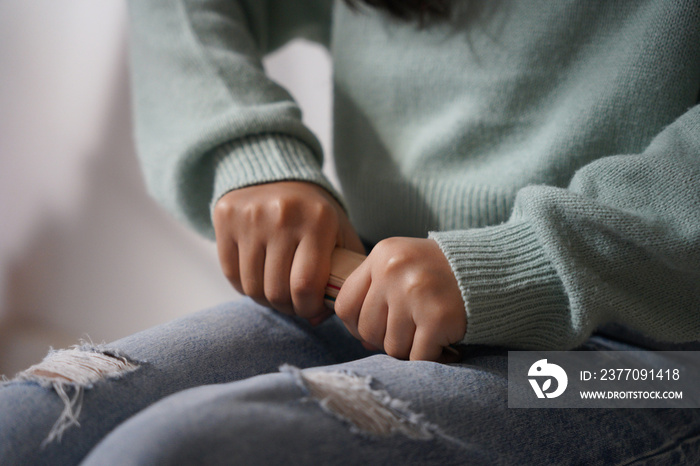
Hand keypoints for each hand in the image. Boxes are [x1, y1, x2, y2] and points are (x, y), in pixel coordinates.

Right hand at [213, 181, 363, 320]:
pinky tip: (258, 277)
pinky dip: (245, 286)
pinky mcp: (225, 218)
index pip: (306, 286)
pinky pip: (231, 274)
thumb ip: (343, 275)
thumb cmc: (314, 213)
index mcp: (318, 220)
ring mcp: (250, 216)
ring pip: (252, 288)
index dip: (307, 308)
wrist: (275, 172)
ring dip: (266, 300)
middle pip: (277, 291)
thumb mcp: (340, 234)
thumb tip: (318, 317)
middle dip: (288, 308)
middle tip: (293, 303)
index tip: (310, 308)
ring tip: (276, 292)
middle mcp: (282, 216)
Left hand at [334, 237, 466, 360]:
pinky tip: (443, 346)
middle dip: (386, 340)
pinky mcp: (437, 317)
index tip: (374, 330)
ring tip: (430, 334)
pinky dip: (430, 358)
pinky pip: (417, 357)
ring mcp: (415, 293)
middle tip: (411, 333)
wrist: (494, 271)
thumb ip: (377, 293)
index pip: (345, 305)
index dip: (355, 326)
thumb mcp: (405, 266)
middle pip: (367, 330)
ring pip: (392, 347)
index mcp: (382, 255)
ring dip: (411, 349)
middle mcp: (393, 271)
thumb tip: (360, 338)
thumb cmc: (443, 274)